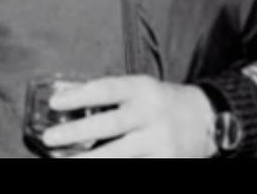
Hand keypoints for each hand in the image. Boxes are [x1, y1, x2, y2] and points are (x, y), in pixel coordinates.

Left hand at [42, 75, 215, 157]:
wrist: (207, 119)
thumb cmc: (159, 101)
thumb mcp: (136, 88)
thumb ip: (103, 93)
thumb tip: (61, 95)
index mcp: (142, 89)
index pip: (105, 90)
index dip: (78, 96)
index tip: (53, 103)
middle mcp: (152, 114)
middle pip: (109, 124)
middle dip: (76, 133)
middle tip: (49, 138)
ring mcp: (161, 142)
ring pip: (119, 154)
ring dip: (88, 160)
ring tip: (63, 162)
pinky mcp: (167, 162)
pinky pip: (134, 167)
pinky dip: (112, 168)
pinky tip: (91, 167)